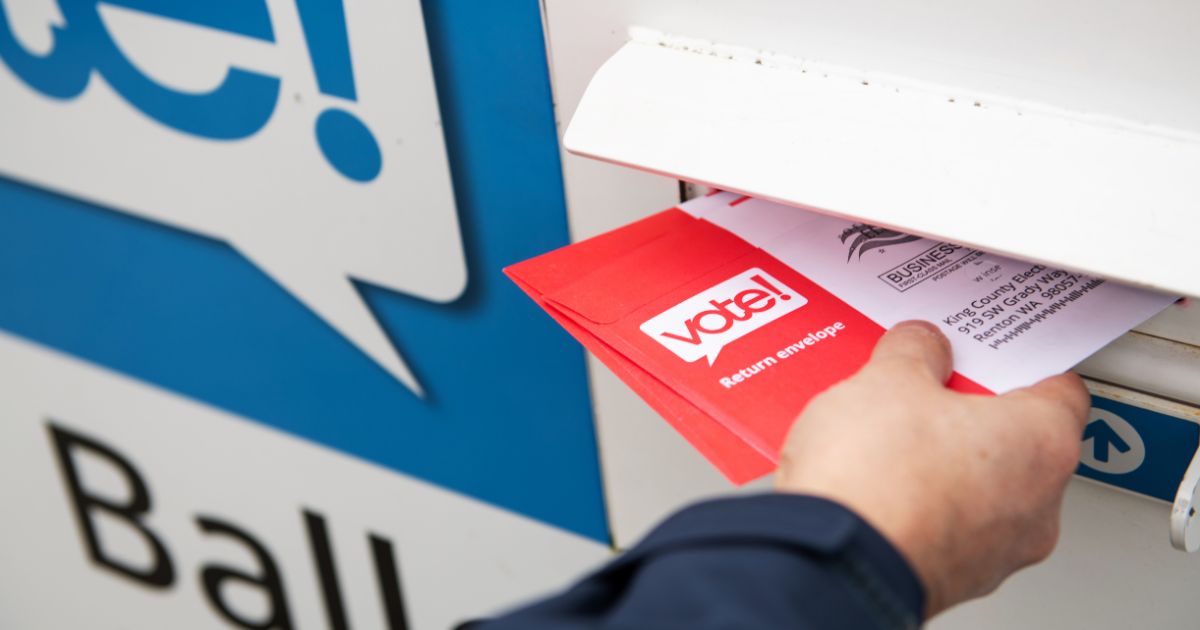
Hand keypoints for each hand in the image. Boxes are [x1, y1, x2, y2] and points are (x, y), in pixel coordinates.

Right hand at [775, 320, 1089, 618]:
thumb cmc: (879, 479)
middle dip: (966, 411)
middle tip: (921, 387)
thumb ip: (915, 351)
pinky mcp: (952, 578)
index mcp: (1042, 443)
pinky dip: (917, 502)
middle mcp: (1037, 505)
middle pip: (1015, 439)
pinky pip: (944, 524)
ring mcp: (997, 550)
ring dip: (941, 460)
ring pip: (979, 487)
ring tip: (884, 434)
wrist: (835, 565)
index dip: (1016, 361)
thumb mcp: (888, 380)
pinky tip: (872, 480)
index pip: (1060, 387)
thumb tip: (920, 344)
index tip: (984, 352)